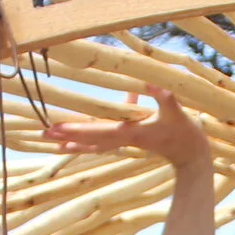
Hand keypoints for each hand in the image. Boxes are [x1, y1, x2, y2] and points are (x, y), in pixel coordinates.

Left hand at [41, 85, 209, 168]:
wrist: (190, 152)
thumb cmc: (184, 130)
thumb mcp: (176, 110)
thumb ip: (163, 96)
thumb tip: (148, 81)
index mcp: (133, 133)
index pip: (100, 131)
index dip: (79, 129)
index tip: (60, 127)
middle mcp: (124, 140)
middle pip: (90, 140)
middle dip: (68, 136)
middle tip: (44, 133)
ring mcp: (124, 143)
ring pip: (93, 145)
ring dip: (72, 143)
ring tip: (51, 142)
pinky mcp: (126, 142)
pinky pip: (101, 144)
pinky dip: (85, 144)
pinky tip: (71, 143)